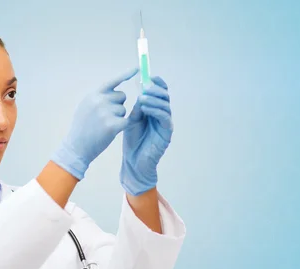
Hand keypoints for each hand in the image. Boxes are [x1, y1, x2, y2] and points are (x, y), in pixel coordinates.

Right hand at [51, 69, 137, 180]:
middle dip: (118, 105)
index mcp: (93, 95)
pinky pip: (126, 121)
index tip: (137, 68)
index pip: (112, 81)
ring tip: (105, 125)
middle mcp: (99, 100)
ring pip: (124, 109)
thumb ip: (99, 98)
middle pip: (122, 96)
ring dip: (119, 117)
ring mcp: (106, 112)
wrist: (77, 147)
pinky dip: (121, 126)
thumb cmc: (82, 128)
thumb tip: (114, 91)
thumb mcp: (86, 107)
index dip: (125, 74)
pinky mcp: (112, 124)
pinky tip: (110, 132)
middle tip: (107, 116)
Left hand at [120, 76, 172, 195]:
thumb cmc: (132, 141)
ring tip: (141, 97)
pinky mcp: (167, 132)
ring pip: (165, 105)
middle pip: (165, 96)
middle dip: (155, 89)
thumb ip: (138, 106)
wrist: (133, 161)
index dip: (156, 83)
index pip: (159, 92)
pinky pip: (165, 117)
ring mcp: (166, 123)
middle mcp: (162, 114)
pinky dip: (156, 110)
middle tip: (145, 85)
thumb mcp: (132, 119)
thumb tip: (141, 90)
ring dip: (154, 99)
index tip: (148, 76)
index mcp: (154, 109)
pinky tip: (145, 108)